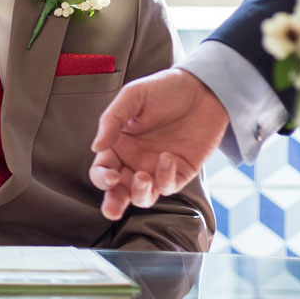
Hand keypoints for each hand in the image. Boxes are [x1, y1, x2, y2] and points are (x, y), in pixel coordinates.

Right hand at [89, 68, 229, 219]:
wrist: (204, 88)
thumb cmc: (165, 89)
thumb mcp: (133, 96)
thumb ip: (111, 120)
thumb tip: (95, 147)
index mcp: (118, 144)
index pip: (102, 169)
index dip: (102, 177)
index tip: (111, 174)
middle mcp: (134, 161)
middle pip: (118, 192)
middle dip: (113, 204)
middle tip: (112, 209)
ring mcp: (157, 169)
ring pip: (143, 197)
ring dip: (140, 194)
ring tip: (144, 177)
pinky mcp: (180, 172)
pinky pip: (168, 186)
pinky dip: (165, 178)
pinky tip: (168, 158)